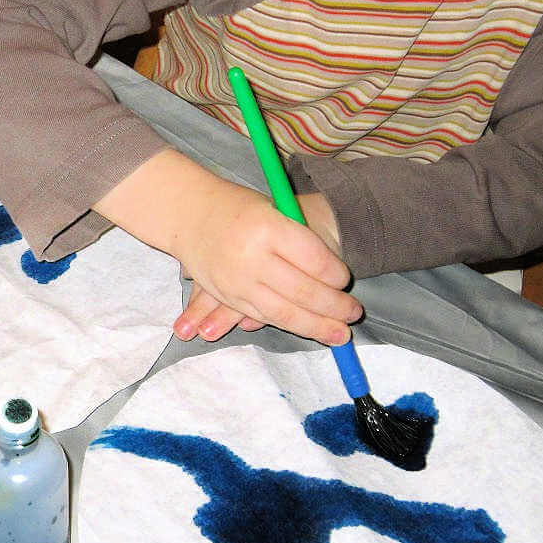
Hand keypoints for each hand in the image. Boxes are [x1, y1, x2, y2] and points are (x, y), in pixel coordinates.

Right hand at [93, 149, 359, 345]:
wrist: (187, 214)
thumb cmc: (239, 208)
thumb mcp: (274, 210)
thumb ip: (299, 241)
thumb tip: (332, 280)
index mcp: (267, 227)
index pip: (313, 258)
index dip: (335, 274)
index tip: (345, 279)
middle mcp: (251, 257)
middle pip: (302, 290)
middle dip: (333, 306)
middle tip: (354, 313)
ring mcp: (236, 282)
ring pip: (283, 312)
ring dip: (316, 326)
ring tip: (340, 335)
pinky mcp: (227, 297)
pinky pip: (262, 317)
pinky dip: (288, 325)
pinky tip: (308, 330)